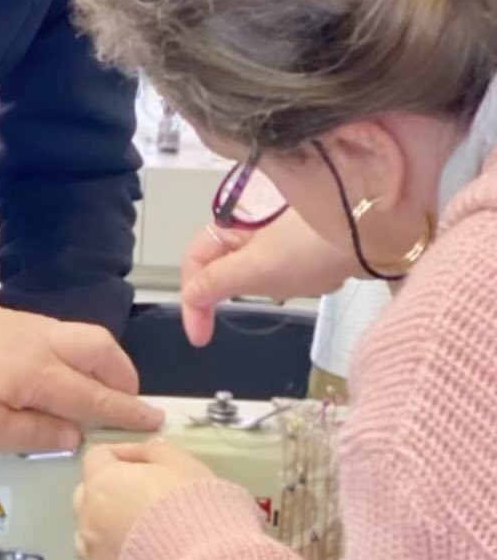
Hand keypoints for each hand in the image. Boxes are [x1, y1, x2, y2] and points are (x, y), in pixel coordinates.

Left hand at [0, 300, 162, 455]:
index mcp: (35, 369)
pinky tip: (35, 369)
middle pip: (94, 347)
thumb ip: (35, 431)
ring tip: (86, 385)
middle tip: (128, 397)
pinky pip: (32, 328)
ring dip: (87, 358)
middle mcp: (27, 335)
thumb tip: (70, 432)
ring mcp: (2, 320)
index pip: (95, 394)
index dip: (127, 410)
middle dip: (120, 372)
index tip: (151, 418)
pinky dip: (51, 349)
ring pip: (64, 333)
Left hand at [74, 439, 216, 559]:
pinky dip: (118, 554)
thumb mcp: (183, 463)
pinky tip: (145, 556)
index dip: (122, 453)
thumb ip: (157, 451)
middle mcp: (88, 518)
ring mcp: (95, 554)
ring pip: (91, 531)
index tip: (147, 460)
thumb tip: (146, 451)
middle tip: (143, 492)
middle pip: (88, 494)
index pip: (98, 456)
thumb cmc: (192, 507)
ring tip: (141, 530)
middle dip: (110, 488)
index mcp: (102, 482)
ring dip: (108, 524)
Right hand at [181, 210, 350, 346]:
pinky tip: (316, 278)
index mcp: (229, 221)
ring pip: (252, 270)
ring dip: (267, 286)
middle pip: (222, 265)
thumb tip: (189, 296)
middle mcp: (248, 221)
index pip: (194, 263)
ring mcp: (277, 231)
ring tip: (296, 284)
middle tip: (247, 309)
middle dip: (234, 291)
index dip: (192, 301)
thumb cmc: (306, 250)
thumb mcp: (253, 271)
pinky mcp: (303, 240)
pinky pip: (283, 268)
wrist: (370, 233)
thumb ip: (214, 283)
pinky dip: (293, 281)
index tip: (200, 338)